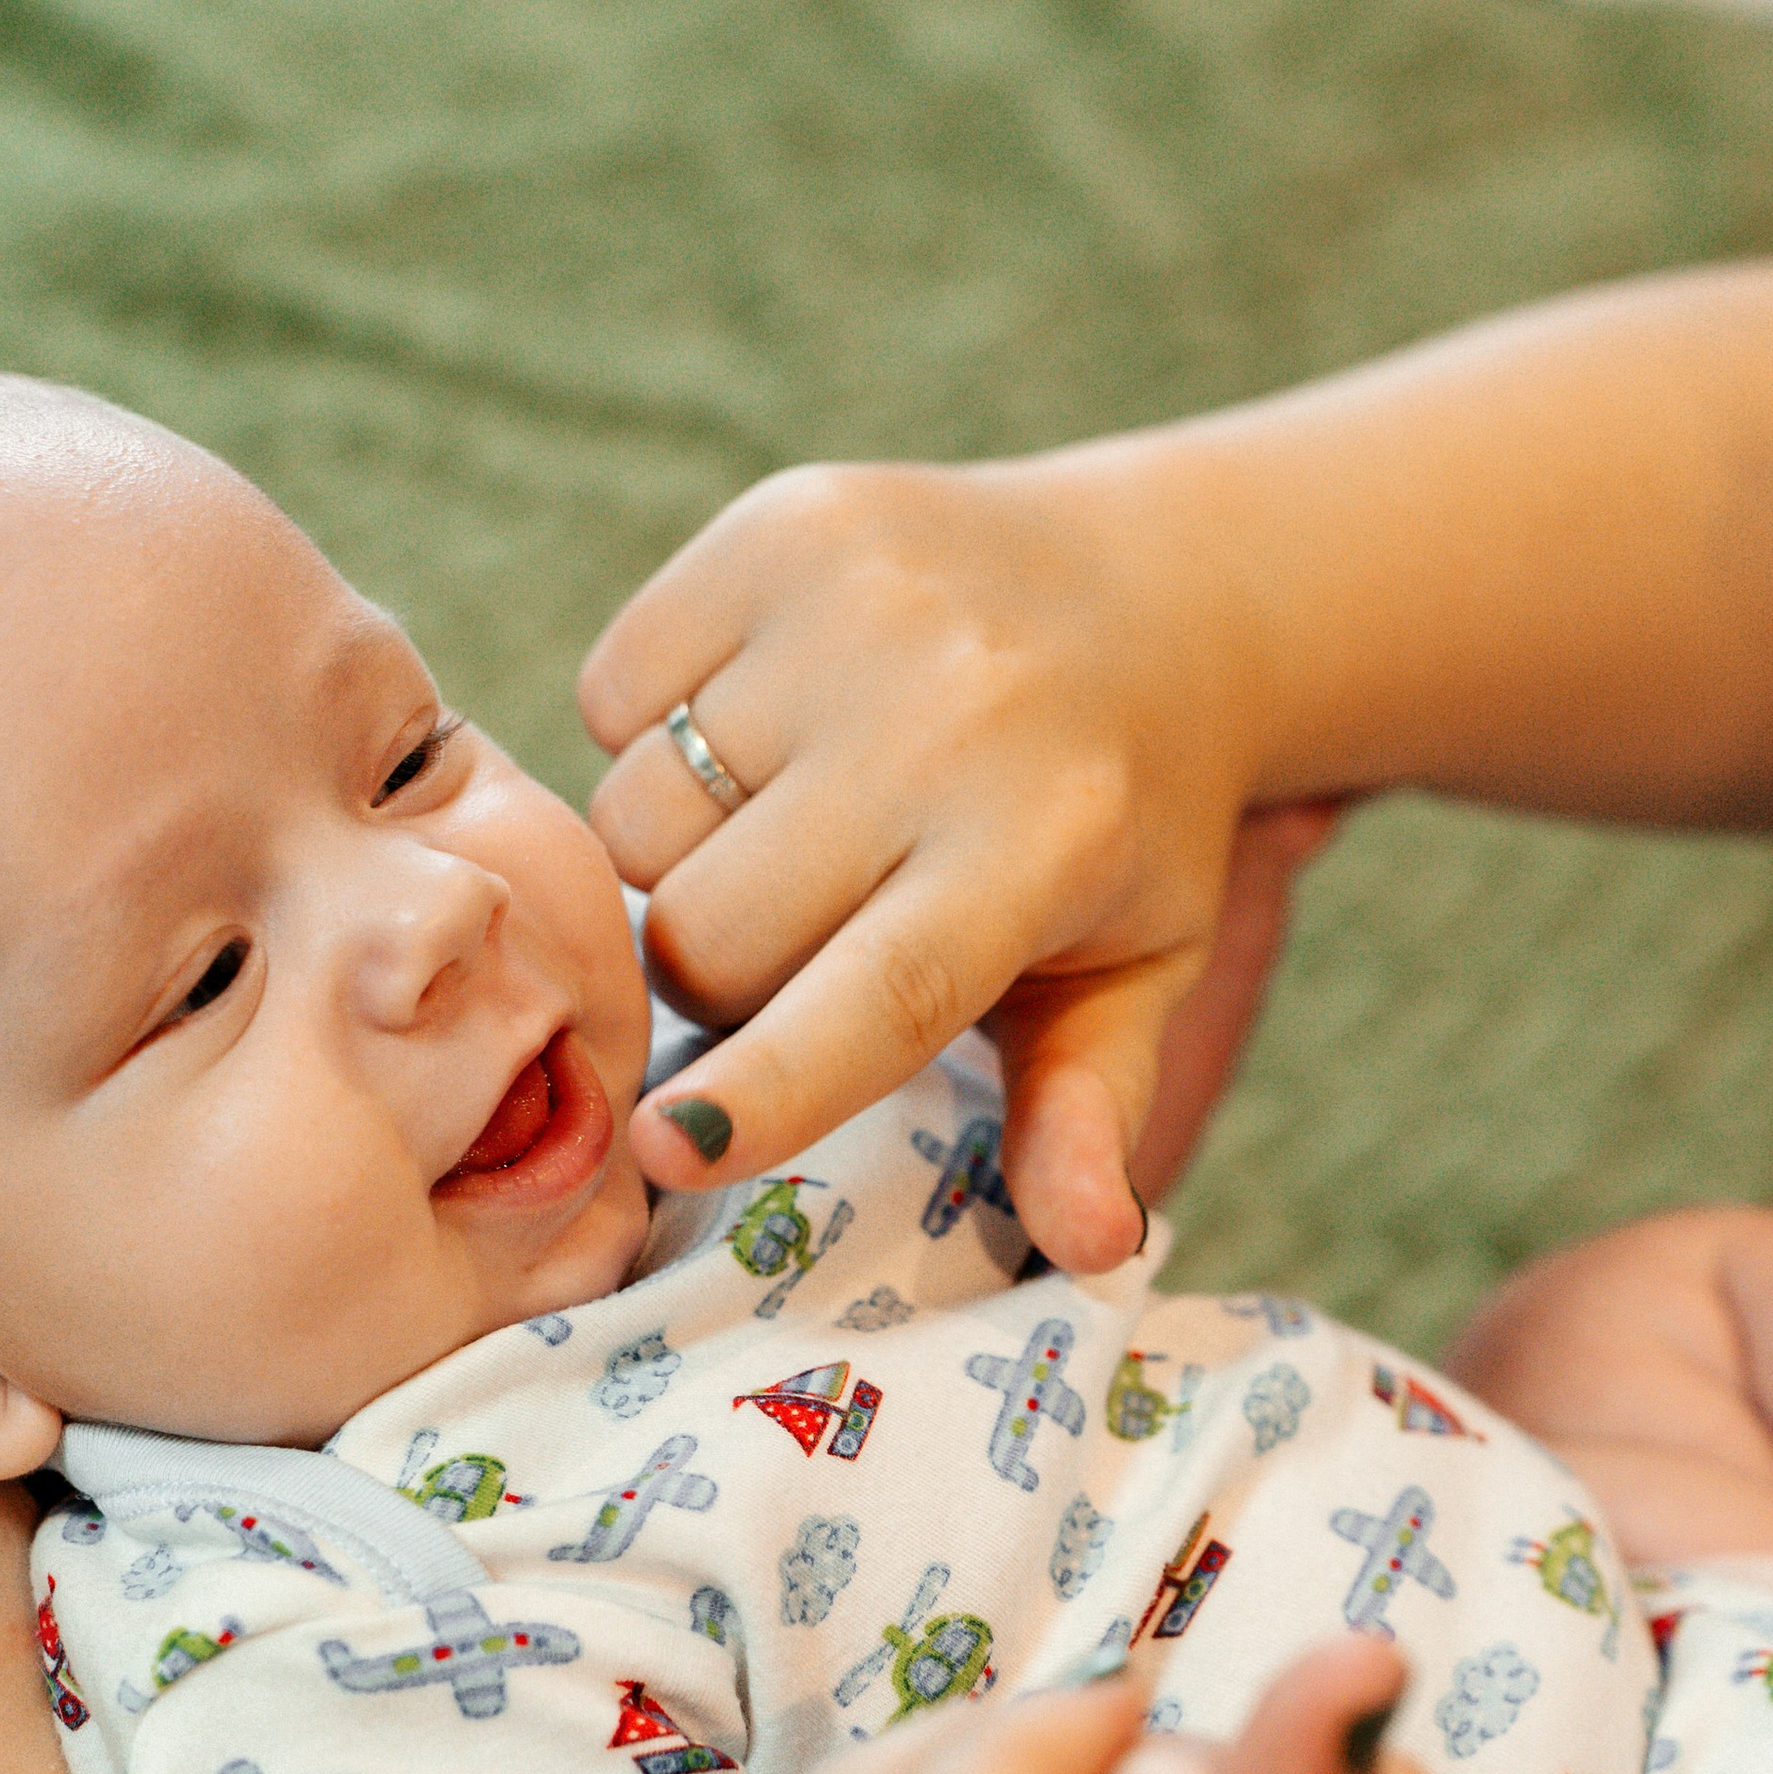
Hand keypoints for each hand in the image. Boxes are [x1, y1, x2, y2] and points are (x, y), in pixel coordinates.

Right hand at [578, 447, 1339, 1271]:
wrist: (1160, 591)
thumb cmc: (1123, 826)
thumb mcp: (1139, 977)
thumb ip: (1092, 1115)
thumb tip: (1092, 1248)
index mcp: (1041, 849)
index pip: (870, 1000)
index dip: (763, 1086)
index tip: (666, 1149)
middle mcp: (949, 716)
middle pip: (709, 929)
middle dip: (721, 969)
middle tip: (803, 930)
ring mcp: (856, 605)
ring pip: (638, 818)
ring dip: (680, 851)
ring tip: (786, 816)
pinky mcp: (781, 526)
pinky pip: (612, 688)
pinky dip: (653, 724)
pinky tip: (758, 719)